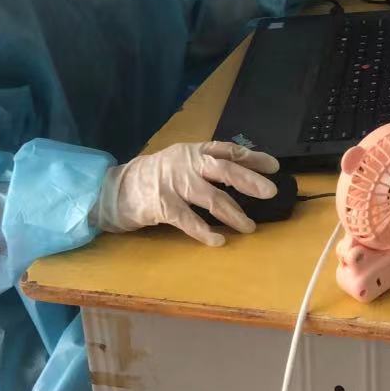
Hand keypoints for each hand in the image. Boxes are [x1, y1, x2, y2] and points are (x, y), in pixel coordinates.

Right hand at [97, 141, 280, 246]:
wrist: (116, 189)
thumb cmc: (155, 176)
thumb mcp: (181, 161)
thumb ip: (205, 164)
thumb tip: (242, 175)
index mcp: (194, 151)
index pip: (229, 150)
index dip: (252, 157)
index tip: (274, 166)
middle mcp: (187, 164)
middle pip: (225, 170)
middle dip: (250, 181)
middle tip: (270, 192)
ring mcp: (174, 184)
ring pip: (211, 198)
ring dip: (234, 213)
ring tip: (250, 226)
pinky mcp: (162, 206)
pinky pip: (188, 221)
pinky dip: (205, 232)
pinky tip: (218, 240)